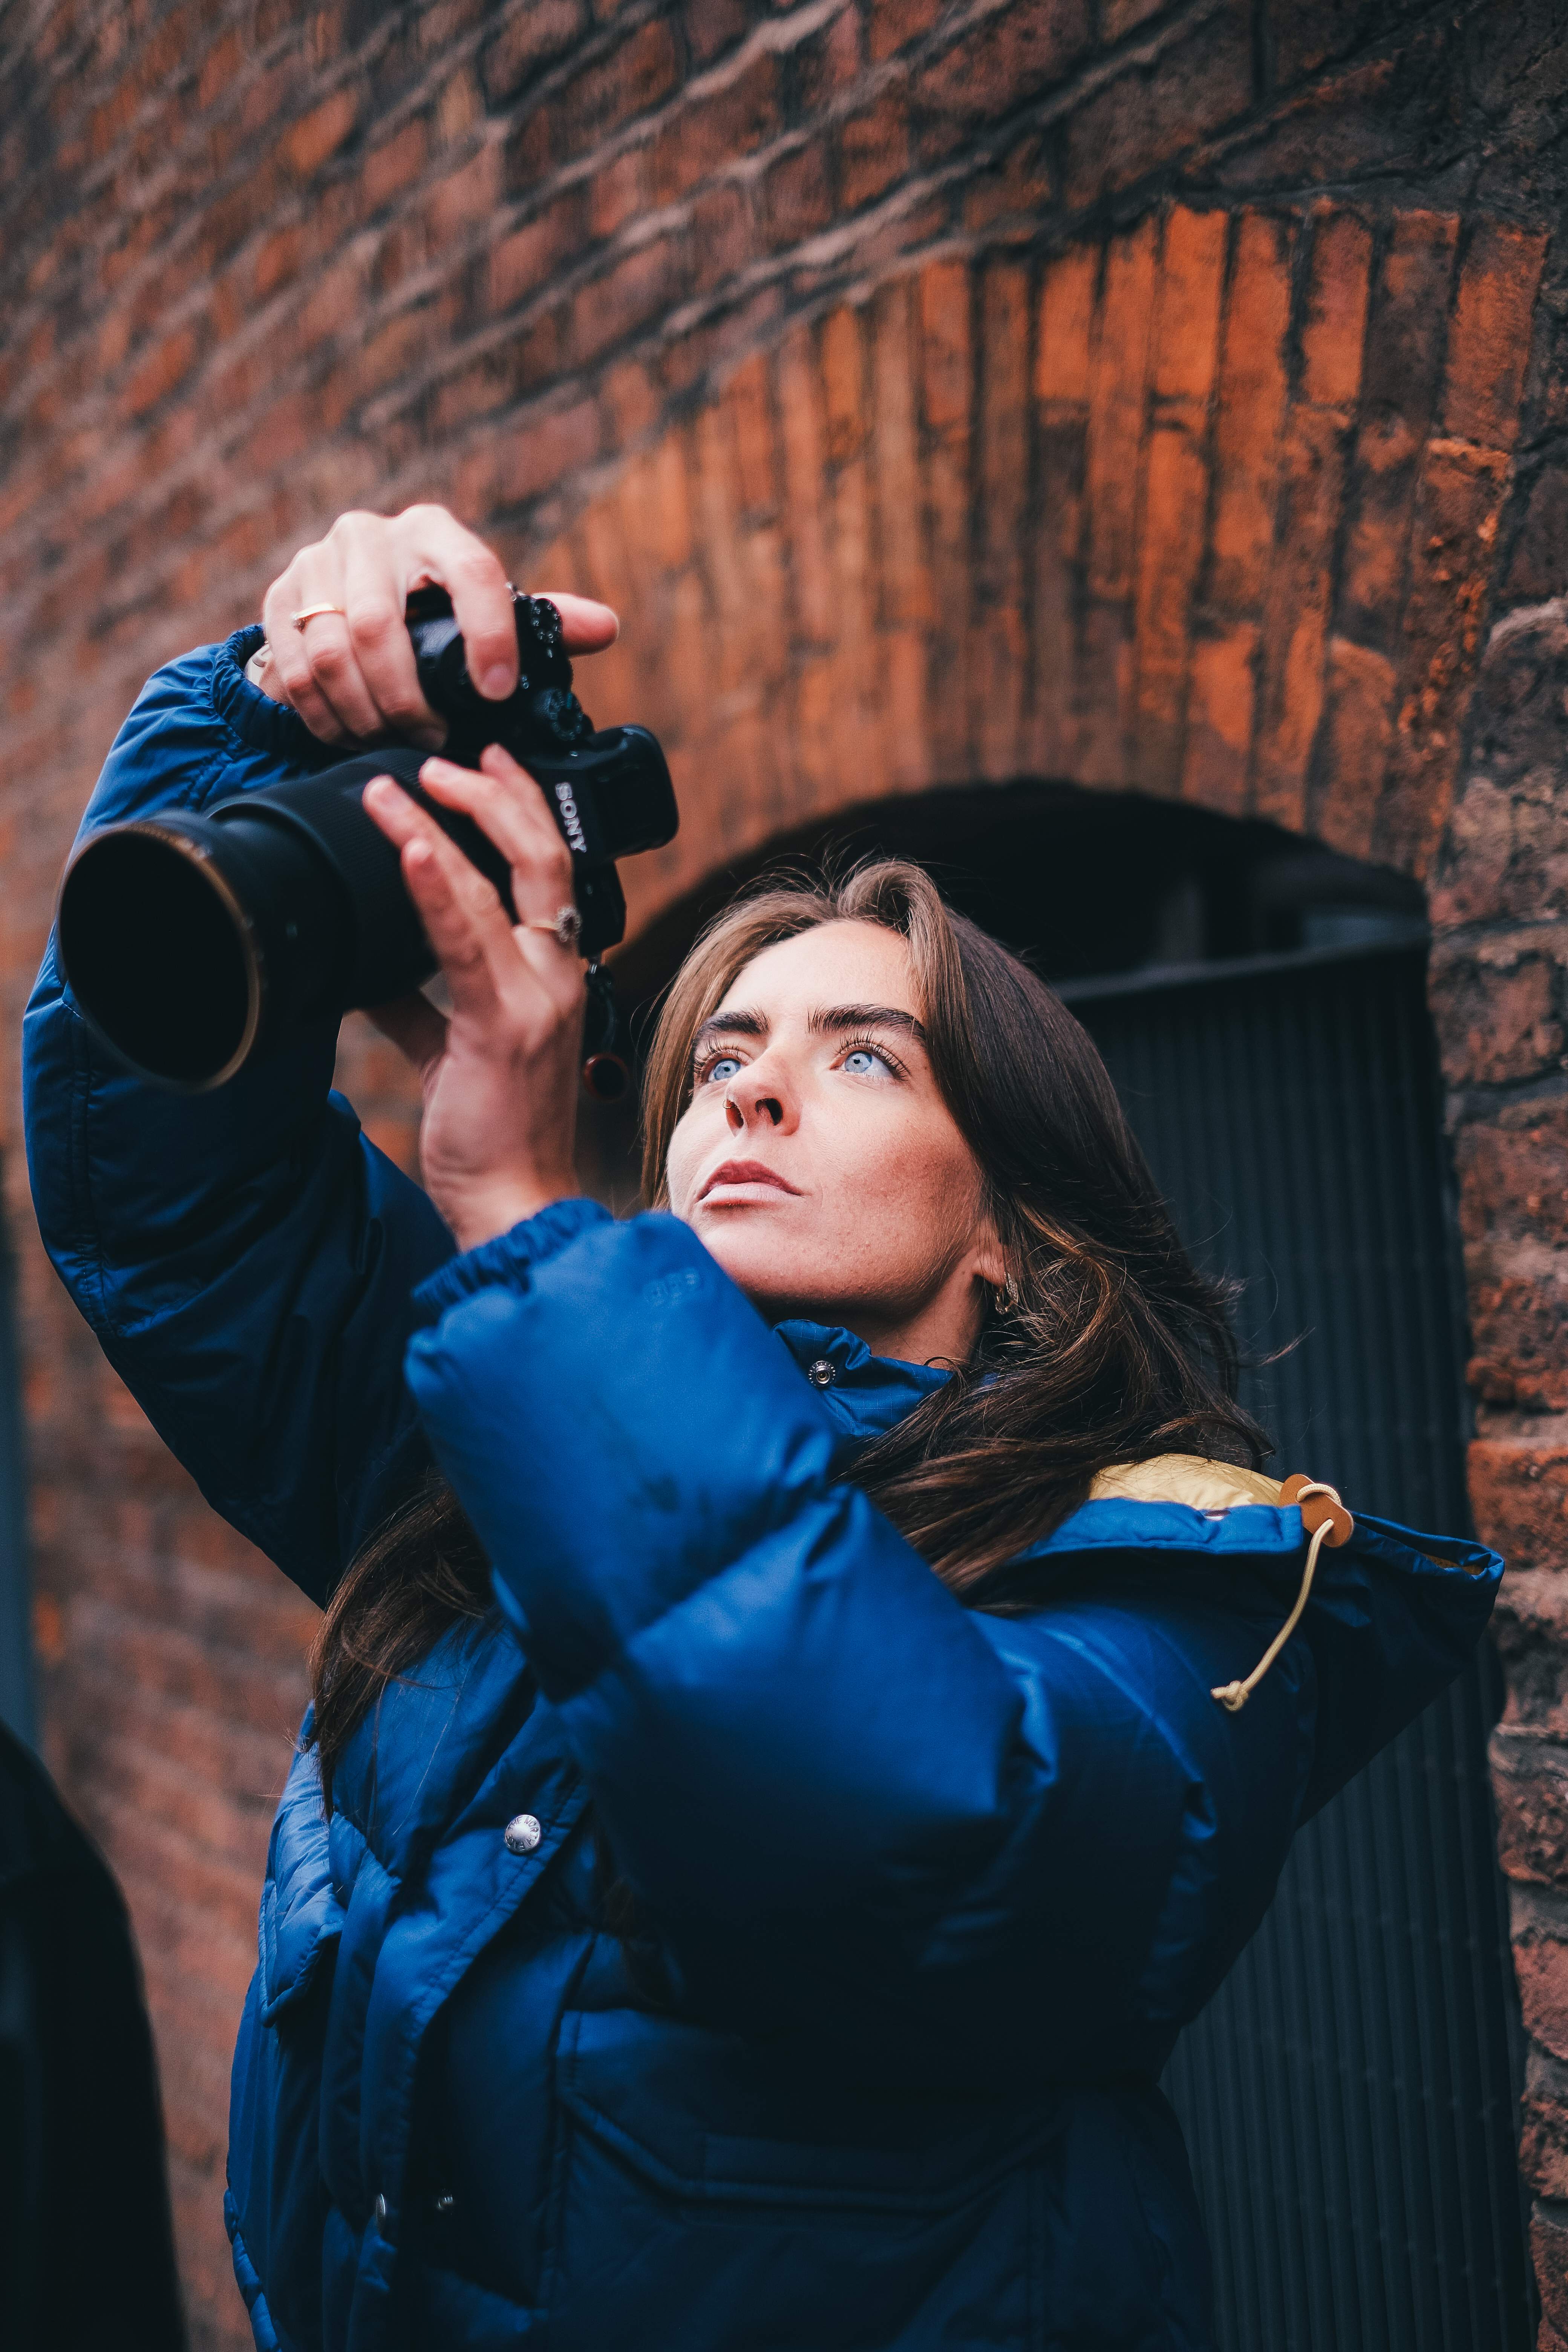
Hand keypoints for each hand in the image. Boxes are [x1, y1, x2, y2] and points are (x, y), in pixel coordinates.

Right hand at [256, 504, 617, 748]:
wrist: (346, 596)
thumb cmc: (433, 611)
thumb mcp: (487, 611)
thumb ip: (542, 622)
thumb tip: (604, 627)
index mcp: (434, 532)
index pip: (470, 572)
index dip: (487, 634)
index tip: (497, 690)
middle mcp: (370, 536)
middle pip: (380, 627)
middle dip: (408, 702)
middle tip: (432, 742)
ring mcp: (316, 564)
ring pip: (333, 655)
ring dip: (365, 715)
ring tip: (390, 745)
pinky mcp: (279, 599)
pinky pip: (297, 671)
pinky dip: (325, 716)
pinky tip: (351, 735)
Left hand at [362, 746, 586, 1250]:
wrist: (513, 1203)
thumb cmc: (491, 1135)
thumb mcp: (453, 1050)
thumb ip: (422, 1001)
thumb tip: (371, 964)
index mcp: (553, 978)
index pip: (548, 872)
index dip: (517, 810)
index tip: (481, 767)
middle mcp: (559, 977)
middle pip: (544, 856)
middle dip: (494, 794)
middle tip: (442, 758)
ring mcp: (537, 999)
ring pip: (505, 884)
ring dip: (443, 826)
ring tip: (392, 789)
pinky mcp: (502, 1026)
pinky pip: (467, 943)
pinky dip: (436, 889)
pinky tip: (404, 849)